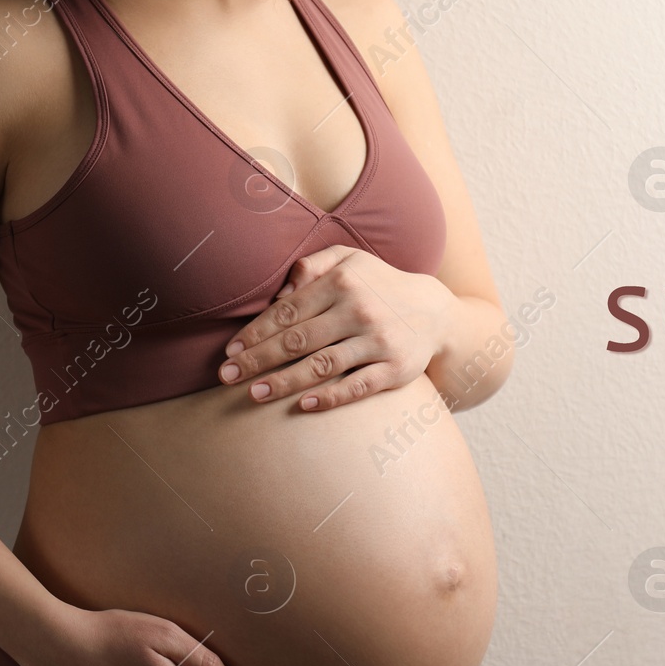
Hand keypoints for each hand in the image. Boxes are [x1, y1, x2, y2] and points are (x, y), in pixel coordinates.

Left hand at [218, 245, 455, 410]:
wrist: (436, 312)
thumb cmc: (380, 286)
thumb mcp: (350, 260)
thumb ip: (311, 266)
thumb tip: (278, 294)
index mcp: (343, 282)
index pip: (288, 311)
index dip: (256, 332)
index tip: (231, 349)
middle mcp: (359, 310)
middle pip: (298, 340)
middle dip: (258, 359)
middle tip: (228, 375)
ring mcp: (379, 342)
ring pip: (322, 366)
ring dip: (284, 381)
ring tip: (254, 393)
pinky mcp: (396, 369)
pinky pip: (357, 386)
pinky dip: (330, 397)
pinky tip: (304, 405)